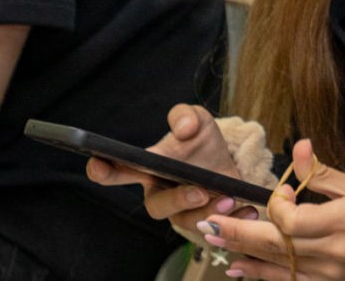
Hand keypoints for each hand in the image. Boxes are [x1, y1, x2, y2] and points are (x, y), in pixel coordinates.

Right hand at [85, 103, 258, 230]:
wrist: (227, 160)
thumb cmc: (201, 142)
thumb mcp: (197, 120)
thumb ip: (185, 116)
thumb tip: (184, 129)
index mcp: (147, 168)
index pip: (117, 171)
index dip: (103, 169)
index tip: (98, 164)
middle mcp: (159, 193)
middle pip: (157, 206)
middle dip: (178, 200)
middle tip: (200, 191)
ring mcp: (180, 211)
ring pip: (186, 220)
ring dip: (208, 211)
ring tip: (230, 199)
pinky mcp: (202, 220)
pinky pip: (211, 228)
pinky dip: (232, 219)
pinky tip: (247, 209)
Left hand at [197, 138, 344, 280]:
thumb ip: (322, 174)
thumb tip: (299, 147)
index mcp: (342, 220)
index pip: (292, 218)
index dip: (276, 204)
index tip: (278, 191)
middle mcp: (331, 251)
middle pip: (274, 244)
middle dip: (238, 233)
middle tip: (208, 225)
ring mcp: (327, 273)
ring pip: (274, 266)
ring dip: (242, 254)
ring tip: (214, 243)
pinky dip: (260, 276)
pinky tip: (239, 269)